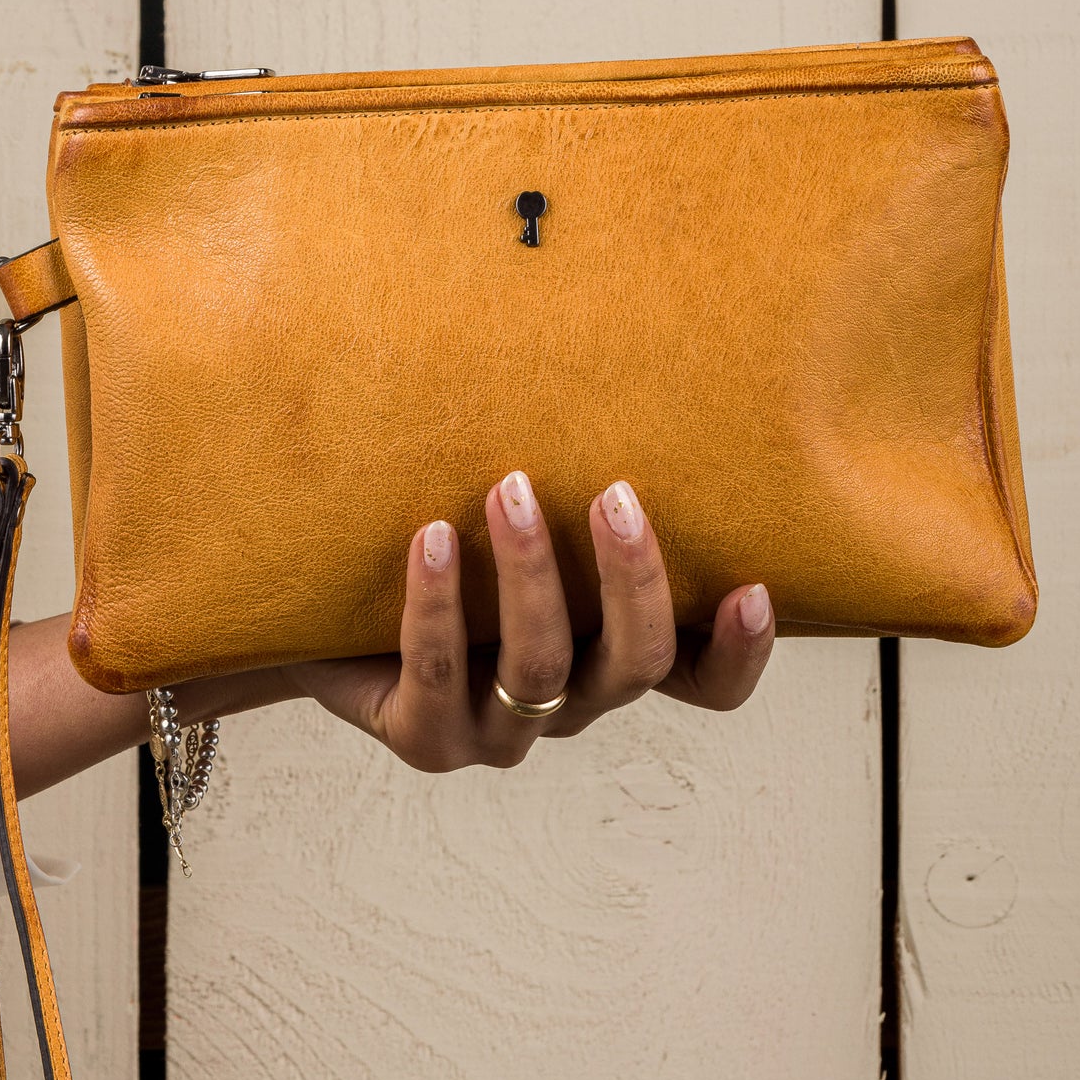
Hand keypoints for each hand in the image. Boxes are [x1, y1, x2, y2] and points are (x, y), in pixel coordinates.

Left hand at [230, 472, 774, 770]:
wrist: (326, 610)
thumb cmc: (441, 541)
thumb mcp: (518, 511)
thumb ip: (573, 472)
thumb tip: (616, 341)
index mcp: (608, 657)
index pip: (703, 684)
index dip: (739, 653)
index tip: (753, 587)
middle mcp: (569, 702)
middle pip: (636, 665)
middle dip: (633, 580)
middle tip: (614, 494)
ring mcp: (499, 730)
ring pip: (541, 669)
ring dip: (531, 576)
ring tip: (509, 488)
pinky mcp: (426, 738)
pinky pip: (439, 675)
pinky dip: (438, 603)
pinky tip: (430, 537)